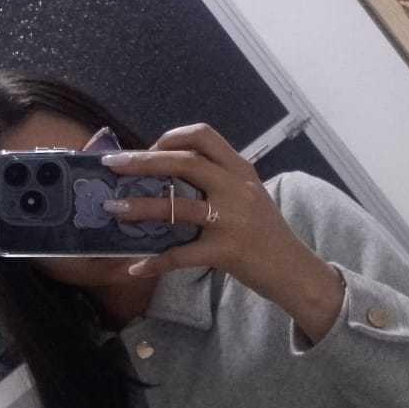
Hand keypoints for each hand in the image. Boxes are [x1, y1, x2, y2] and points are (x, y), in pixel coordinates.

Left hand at [99, 126, 293, 277]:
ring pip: (178, 207)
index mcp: (240, 170)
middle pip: (185, 163)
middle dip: (143, 161)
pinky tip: (134, 267)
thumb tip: (166, 176)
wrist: (295, 270)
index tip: (150, 148)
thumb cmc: (266, 233)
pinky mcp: (226, 251)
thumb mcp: (249, 195)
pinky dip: (155, 261)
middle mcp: (237, 189)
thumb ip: (218, 181)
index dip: (171, 137)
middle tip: (113, 166)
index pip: (204, 136)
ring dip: (140, 207)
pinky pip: (181, 255)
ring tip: (113, 209)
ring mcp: (232, 220)